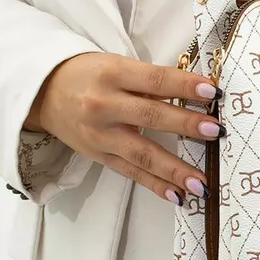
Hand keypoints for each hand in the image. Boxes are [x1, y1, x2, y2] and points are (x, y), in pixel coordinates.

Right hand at [24, 53, 221, 202]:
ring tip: (201, 182)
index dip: (185, 85)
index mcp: (113, 74)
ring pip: (142, 153)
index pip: (155, 80)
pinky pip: (131, 173)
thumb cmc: (89, 74)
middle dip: (185, 125)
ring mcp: (101, 135)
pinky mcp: (99, 156)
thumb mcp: (117, 64)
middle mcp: (105, 105)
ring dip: (175, 169)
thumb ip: (152, 79)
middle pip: (151, 116)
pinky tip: (178, 195)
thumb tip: (197, 93)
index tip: (213, 91)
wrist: (43, 92)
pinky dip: (155, 185)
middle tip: (215, 131)